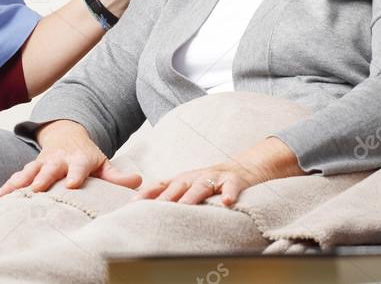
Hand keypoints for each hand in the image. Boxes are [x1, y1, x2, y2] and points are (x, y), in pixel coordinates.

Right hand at [0, 120, 141, 196]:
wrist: (66, 135)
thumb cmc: (86, 156)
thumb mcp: (103, 162)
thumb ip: (117, 176)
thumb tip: (138, 182)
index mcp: (79, 159)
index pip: (79, 167)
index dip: (75, 175)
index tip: (71, 184)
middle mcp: (59, 160)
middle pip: (50, 169)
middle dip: (43, 178)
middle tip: (35, 190)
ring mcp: (43, 163)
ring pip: (30, 172)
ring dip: (19, 183)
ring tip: (7, 195)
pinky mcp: (31, 167)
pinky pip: (17, 176)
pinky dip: (7, 186)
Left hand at [133, 138, 300, 206]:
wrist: (247, 168)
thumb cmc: (215, 183)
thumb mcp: (193, 187)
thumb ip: (176, 196)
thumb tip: (152, 212)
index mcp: (186, 179)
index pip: (163, 184)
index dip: (149, 193)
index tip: (133, 203)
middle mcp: (198, 176)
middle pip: (179, 185)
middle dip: (165, 196)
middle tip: (151, 209)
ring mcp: (216, 177)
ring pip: (202, 186)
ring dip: (193, 196)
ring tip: (184, 206)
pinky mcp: (236, 181)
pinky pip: (233, 187)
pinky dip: (230, 194)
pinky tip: (227, 203)